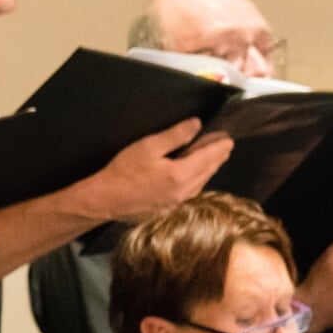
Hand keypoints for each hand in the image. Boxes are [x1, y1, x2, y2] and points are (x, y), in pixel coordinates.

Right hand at [76, 119, 232, 222]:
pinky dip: (199, 178)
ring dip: (210, 167)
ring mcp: (179, 202)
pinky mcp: (171, 208)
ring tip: (213, 155)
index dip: (220, 144)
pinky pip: (193, 190)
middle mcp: (185, 191)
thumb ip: (175, 135)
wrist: (105, 200)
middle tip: (223, 142)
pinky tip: (195, 172)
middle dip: (218, 154)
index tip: (227, 136)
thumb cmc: (124, 171)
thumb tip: (197, 125)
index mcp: (181, 174)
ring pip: (203, 181)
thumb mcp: (148, 146)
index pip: (210, 156)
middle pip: (210, 169)